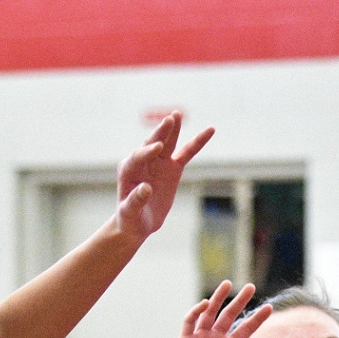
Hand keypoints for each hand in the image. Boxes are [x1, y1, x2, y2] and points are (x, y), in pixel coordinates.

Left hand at [115, 111, 215, 238]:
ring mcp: (159, 163)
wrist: (138, 223)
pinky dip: (197, 143)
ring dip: (173, 129)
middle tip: (169, 120)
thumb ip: (135, 201)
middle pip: (152, 144)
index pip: (138, 157)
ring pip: (168, 143)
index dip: (147, 151)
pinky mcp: (173, 168)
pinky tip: (209, 131)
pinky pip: (187, 153)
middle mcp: (143, 162)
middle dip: (161, 133)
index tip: (158, 147)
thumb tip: (145, 188)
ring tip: (177, 114)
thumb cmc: (131, 219)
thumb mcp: (130, 213)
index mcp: (129, 171)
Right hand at [164, 281, 271, 337]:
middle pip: (229, 315)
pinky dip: (196, 311)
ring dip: (218, 298)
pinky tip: (205, 303)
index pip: (246, 329)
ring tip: (227, 283)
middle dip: (240, 301)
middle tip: (251, 287)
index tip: (269, 307)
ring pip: (210, 313)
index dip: (257, 318)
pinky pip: (190, 321)